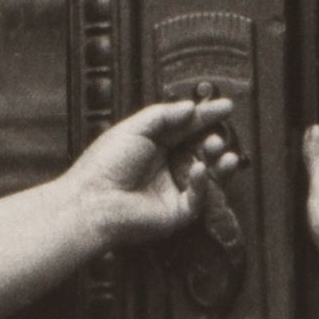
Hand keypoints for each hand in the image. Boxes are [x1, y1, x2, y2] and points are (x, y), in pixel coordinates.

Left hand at [64, 96, 240, 251]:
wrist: (93, 202)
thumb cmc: (105, 164)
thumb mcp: (135, 128)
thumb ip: (164, 114)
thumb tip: (191, 107)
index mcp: (154, 144)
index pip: (187, 127)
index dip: (206, 117)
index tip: (226, 107)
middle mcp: (166, 166)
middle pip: (200, 150)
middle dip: (213, 140)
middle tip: (216, 137)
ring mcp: (173, 189)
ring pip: (207, 174)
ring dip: (218, 161)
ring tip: (220, 151)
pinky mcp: (178, 212)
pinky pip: (199, 196)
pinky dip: (203, 181)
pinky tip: (200, 169)